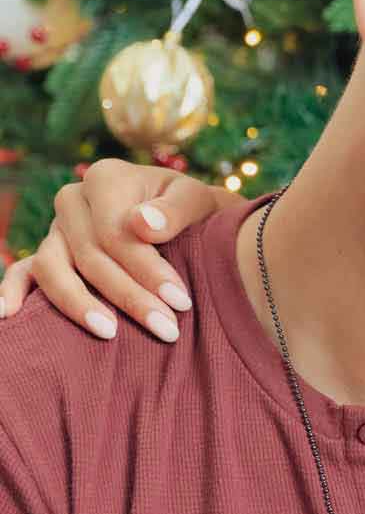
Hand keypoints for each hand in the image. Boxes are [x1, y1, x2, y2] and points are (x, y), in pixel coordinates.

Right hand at [0, 160, 238, 340]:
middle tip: (167, 329)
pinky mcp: (47, 253)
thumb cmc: (192, 211)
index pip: (117, 233)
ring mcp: (56, 229)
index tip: (180, 302)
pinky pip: (23, 272)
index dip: (148, 270)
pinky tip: (8, 317)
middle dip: (130, 297)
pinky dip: (11, 292)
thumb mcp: (197, 200)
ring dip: (80, 305)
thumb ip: (175, 210)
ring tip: (111, 334)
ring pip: (53, 268)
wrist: (185, 217)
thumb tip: (143, 224)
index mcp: (106, 179)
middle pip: (90, 256)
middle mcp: (72, 201)